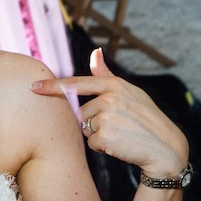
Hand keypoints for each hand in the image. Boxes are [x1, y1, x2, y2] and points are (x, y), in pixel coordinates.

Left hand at [31, 48, 187, 178]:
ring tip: (121, 134)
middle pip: (80, 112)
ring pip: (85, 129)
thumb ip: (106, 75)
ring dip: (98, 135)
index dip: (53, 87)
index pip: (77, 84)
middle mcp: (109, 98)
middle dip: (93, 122)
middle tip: (119, 126)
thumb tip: (95, 51)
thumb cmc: (146, 118)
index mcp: (114, 85)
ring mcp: (106, 116)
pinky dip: (103, 147)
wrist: (166, 148)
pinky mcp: (104, 135)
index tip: (33, 87)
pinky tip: (121, 145)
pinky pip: (91, 143)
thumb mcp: (130, 92)